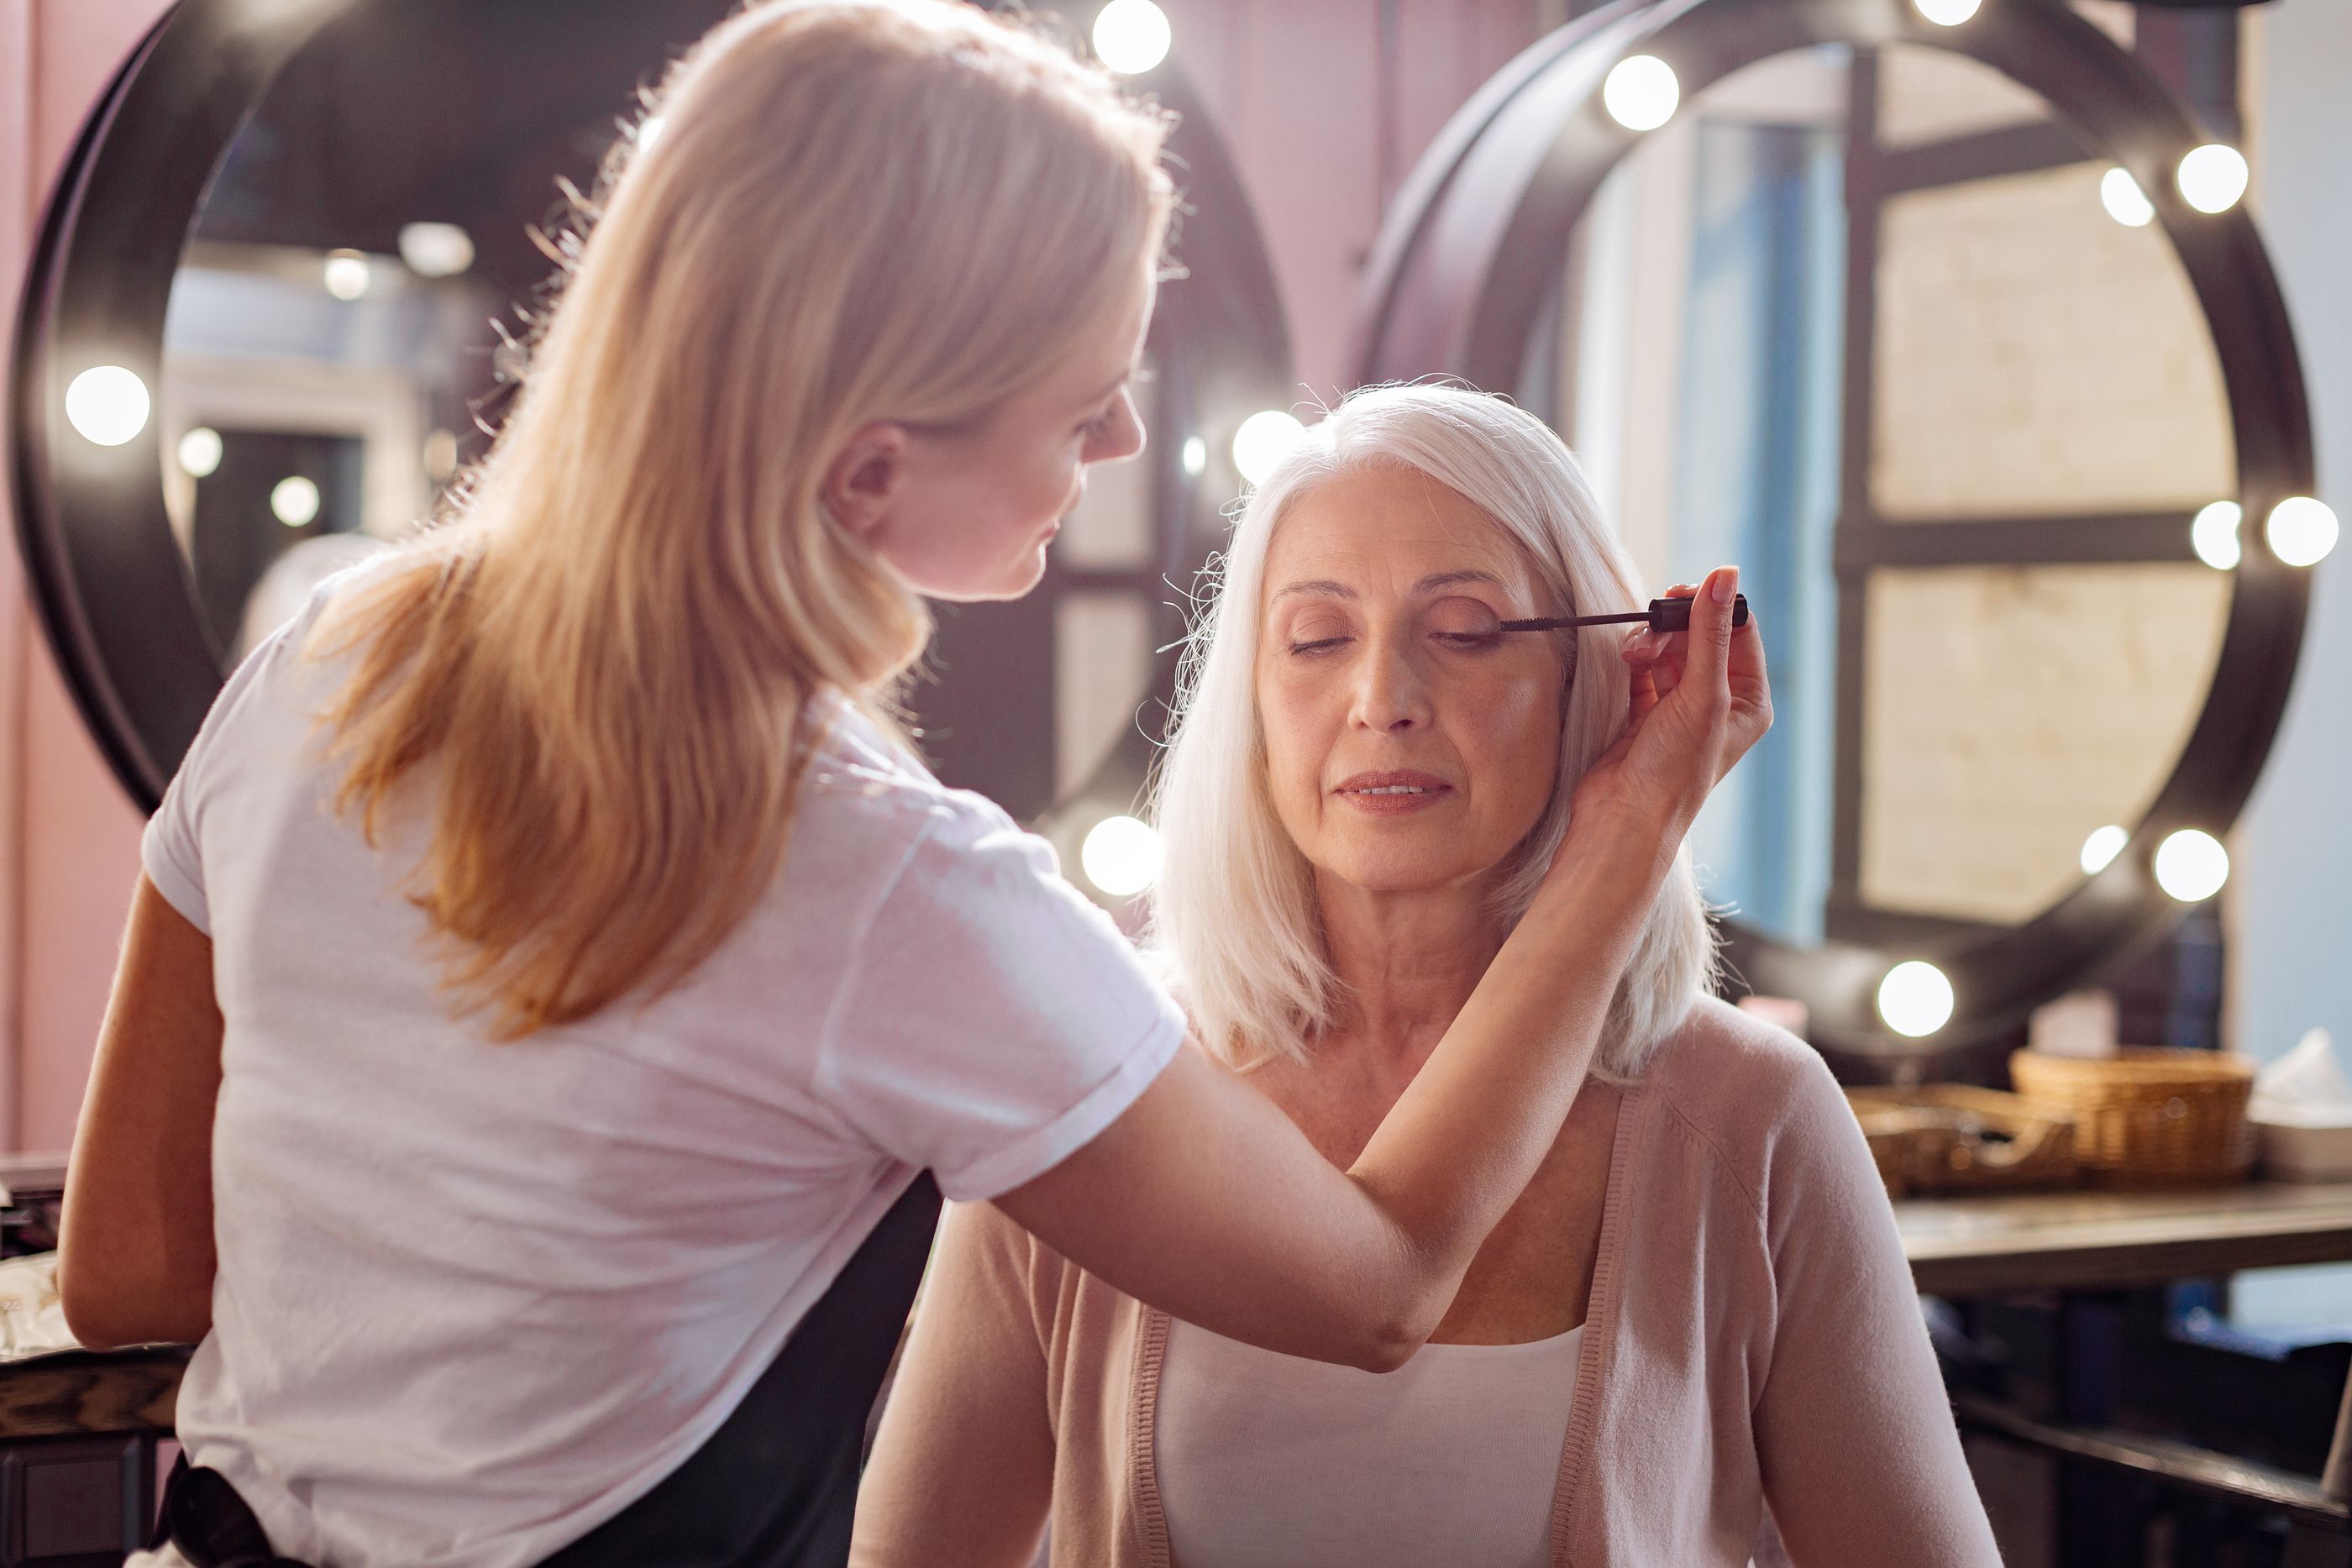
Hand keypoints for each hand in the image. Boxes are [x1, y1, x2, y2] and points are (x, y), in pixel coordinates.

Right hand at [1566, 565, 1771, 844]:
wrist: (1623, 817)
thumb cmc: (1674, 769)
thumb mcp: (1701, 694)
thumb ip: (1709, 633)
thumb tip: (1726, 575)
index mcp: (1748, 700)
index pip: (1739, 631)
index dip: (1712, 607)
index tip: (1681, 595)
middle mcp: (1718, 703)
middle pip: (1698, 637)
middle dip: (1672, 628)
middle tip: (1650, 627)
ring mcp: (1680, 708)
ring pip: (1667, 651)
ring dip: (1647, 644)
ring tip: (1631, 656)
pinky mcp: (1644, 714)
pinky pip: (1641, 670)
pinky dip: (1631, 661)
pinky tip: (1623, 664)